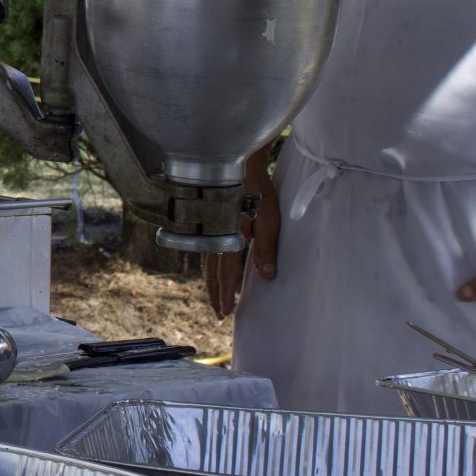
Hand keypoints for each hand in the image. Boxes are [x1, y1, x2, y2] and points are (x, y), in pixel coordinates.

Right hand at [203, 163, 278, 318]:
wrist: (238, 162)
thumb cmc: (257, 189)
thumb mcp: (269, 217)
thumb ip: (266, 247)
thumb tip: (267, 276)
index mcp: (229, 237)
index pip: (226, 273)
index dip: (226, 293)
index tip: (225, 311)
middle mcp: (214, 235)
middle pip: (212, 271)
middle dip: (216, 293)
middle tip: (218, 313)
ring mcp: (210, 229)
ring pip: (206, 262)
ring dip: (211, 282)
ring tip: (214, 296)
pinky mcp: (210, 222)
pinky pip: (206, 250)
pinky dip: (208, 265)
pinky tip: (211, 268)